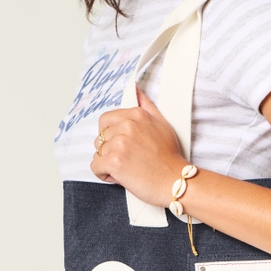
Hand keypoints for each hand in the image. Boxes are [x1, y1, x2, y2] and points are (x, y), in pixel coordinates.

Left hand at [91, 87, 187, 205]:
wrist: (175, 181)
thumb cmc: (170, 158)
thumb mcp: (162, 125)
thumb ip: (147, 107)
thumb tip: (137, 90)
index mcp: (136, 115)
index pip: (106, 120)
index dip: (112, 136)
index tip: (125, 146)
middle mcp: (126, 125)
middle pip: (101, 138)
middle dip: (110, 150)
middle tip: (130, 160)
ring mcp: (119, 143)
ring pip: (98, 153)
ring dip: (109, 164)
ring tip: (129, 169)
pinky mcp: (114, 161)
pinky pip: (95, 166)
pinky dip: (105, 174)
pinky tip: (121, 177)